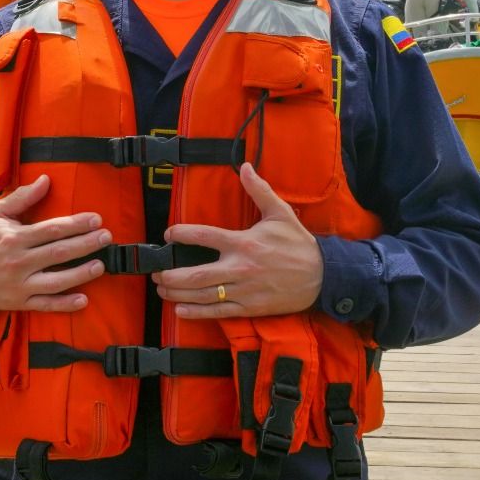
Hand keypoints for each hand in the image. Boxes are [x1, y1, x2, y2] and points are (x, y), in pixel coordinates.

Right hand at [0, 174, 107, 311]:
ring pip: (56, 281)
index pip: (51, 229)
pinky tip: (83, 299)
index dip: (76, 224)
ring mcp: (20, 285)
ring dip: (81, 274)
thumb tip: (46, 180)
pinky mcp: (20, 302)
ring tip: (100, 265)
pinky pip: (45, 305)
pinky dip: (64, 304)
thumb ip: (22, 197)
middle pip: (58, 252)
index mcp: (14, 238)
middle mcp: (18, 262)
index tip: (96, 219)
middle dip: (85, 244)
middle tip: (106, 237)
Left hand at [152, 163, 323, 317]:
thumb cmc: (298, 244)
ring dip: (178, 294)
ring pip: (204, 295)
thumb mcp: (280, 213)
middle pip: (197, 274)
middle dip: (171, 275)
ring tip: (162, 290)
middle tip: (156, 272)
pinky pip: (219, 312)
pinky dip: (197, 313)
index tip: (168, 234)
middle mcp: (240, 267)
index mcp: (244, 242)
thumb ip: (259, 190)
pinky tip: (180, 311)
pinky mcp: (250, 308)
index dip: (182, 234)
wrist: (323, 276)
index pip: (205, 236)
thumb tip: (245, 166)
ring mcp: (244, 290)